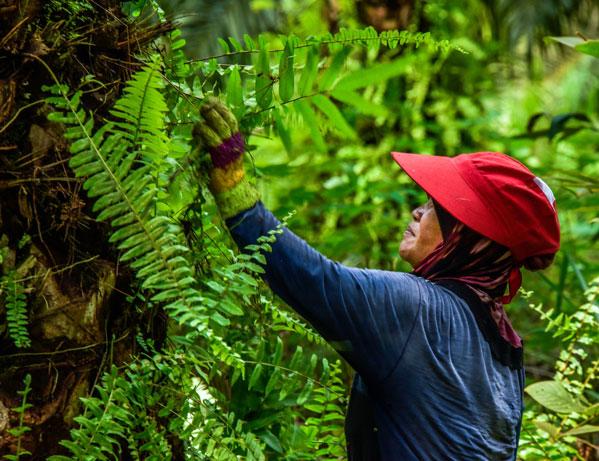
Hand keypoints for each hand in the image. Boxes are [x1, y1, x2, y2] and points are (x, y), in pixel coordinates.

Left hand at [194, 97, 259, 217]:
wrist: (231, 189)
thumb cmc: (224, 171)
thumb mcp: (222, 152)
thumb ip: (216, 140)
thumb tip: (203, 127)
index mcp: (237, 140)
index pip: (231, 119)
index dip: (222, 108)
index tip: (212, 100)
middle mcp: (235, 142)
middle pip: (227, 120)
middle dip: (215, 109)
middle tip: (204, 104)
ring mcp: (229, 149)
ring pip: (220, 127)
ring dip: (209, 117)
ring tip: (200, 114)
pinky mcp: (221, 156)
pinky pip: (211, 139)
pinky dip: (203, 131)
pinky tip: (196, 131)